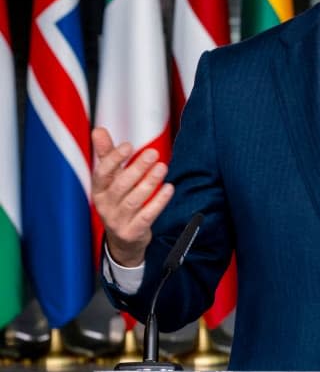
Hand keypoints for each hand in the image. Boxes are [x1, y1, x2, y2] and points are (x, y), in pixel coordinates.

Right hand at [91, 127, 173, 267]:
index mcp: (98, 190)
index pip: (102, 173)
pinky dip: (158, 202)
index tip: (129, 145)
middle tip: (153, 153)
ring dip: (149, 183)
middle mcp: (105, 206)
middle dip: (137, 168)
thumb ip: (106, 155)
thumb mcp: (110, 181)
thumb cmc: (118, 202)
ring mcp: (118, 220)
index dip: (114, 159)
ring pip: (134, 200)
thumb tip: (98, 130)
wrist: (122, 241)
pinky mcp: (132, 232)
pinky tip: (169, 189)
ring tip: (162, 167)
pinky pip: (147, 216)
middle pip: (120, 185)